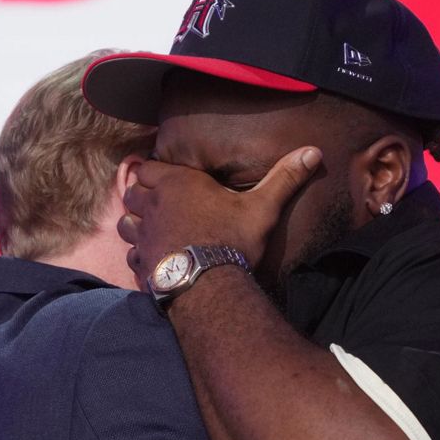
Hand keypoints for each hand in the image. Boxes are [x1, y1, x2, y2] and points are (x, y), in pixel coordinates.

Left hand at [118, 147, 321, 280]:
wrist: (211, 286)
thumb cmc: (234, 241)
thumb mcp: (263, 208)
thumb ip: (283, 179)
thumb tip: (313, 152)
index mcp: (176, 184)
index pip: (147, 168)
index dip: (154, 174)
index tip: (166, 182)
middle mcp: (153, 206)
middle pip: (132, 193)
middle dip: (141, 198)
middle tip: (158, 206)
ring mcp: (143, 236)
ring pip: (126, 223)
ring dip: (135, 225)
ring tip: (153, 231)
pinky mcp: (141, 263)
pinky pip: (130, 255)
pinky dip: (139, 255)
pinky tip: (153, 260)